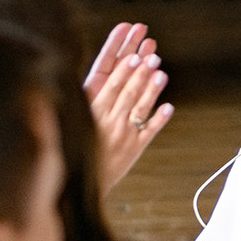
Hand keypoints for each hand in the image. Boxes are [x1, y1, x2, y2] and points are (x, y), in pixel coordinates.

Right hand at [85, 25, 171, 189]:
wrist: (79, 185)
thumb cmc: (75, 148)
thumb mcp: (71, 122)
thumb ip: (80, 101)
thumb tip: (77, 78)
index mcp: (92, 114)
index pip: (110, 87)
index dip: (123, 70)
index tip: (133, 55)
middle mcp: (109, 123)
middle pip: (128, 93)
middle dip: (141, 73)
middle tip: (153, 55)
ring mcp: (124, 135)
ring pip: (140, 108)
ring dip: (152, 90)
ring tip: (162, 73)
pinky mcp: (134, 148)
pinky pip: (149, 131)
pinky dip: (159, 119)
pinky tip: (169, 107)